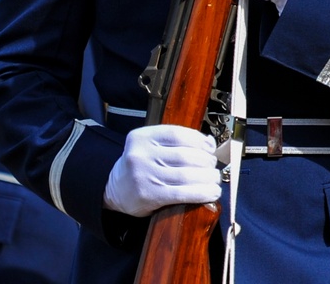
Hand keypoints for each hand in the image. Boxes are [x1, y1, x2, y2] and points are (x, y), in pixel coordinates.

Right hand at [103, 125, 220, 217]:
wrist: (114, 189)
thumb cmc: (138, 167)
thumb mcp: (149, 146)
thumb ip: (174, 142)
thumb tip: (208, 142)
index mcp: (141, 137)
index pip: (176, 134)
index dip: (198, 140)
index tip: (209, 147)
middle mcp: (141, 154)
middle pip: (184, 155)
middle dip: (206, 161)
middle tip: (213, 165)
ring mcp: (144, 175)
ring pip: (186, 175)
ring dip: (207, 178)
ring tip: (215, 179)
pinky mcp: (150, 195)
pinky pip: (182, 193)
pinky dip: (201, 193)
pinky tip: (211, 192)